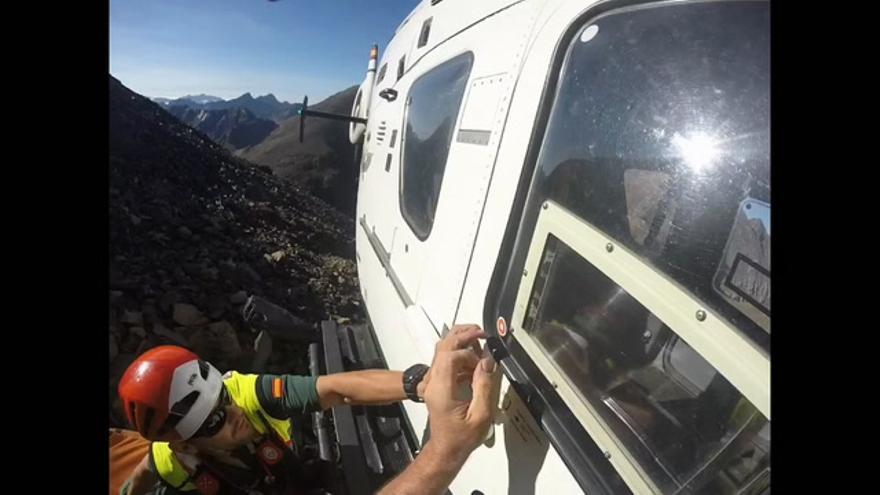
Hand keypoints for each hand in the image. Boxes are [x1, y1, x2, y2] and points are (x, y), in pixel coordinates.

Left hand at [422, 324, 495, 459]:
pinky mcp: (436, 382)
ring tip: (480, 342)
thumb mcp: (481, 416)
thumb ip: (484, 386)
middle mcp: (433, 382)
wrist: (447, 448)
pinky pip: (445, 360)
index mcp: (441, 390)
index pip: (449, 357)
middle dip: (463, 336)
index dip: (468, 353)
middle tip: (482, 334)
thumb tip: (487, 361)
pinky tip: (474, 360)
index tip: (482, 361)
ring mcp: (432, 381)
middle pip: (443, 347)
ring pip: (442, 350)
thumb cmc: (462, 437)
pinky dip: (459, 353)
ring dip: (460, 342)